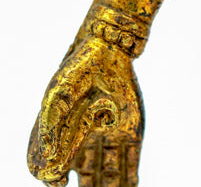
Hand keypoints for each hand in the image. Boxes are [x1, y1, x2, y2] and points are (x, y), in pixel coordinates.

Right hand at [27, 37, 142, 184]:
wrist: (107, 49)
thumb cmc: (77, 71)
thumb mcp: (56, 97)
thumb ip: (48, 126)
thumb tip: (47, 156)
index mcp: (66, 133)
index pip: (58, 165)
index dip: (54, 176)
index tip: (58, 180)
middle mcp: (88, 138)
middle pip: (85, 173)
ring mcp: (110, 134)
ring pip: (108, 170)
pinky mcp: (130, 128)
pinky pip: (130, 159)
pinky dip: (130, 178)